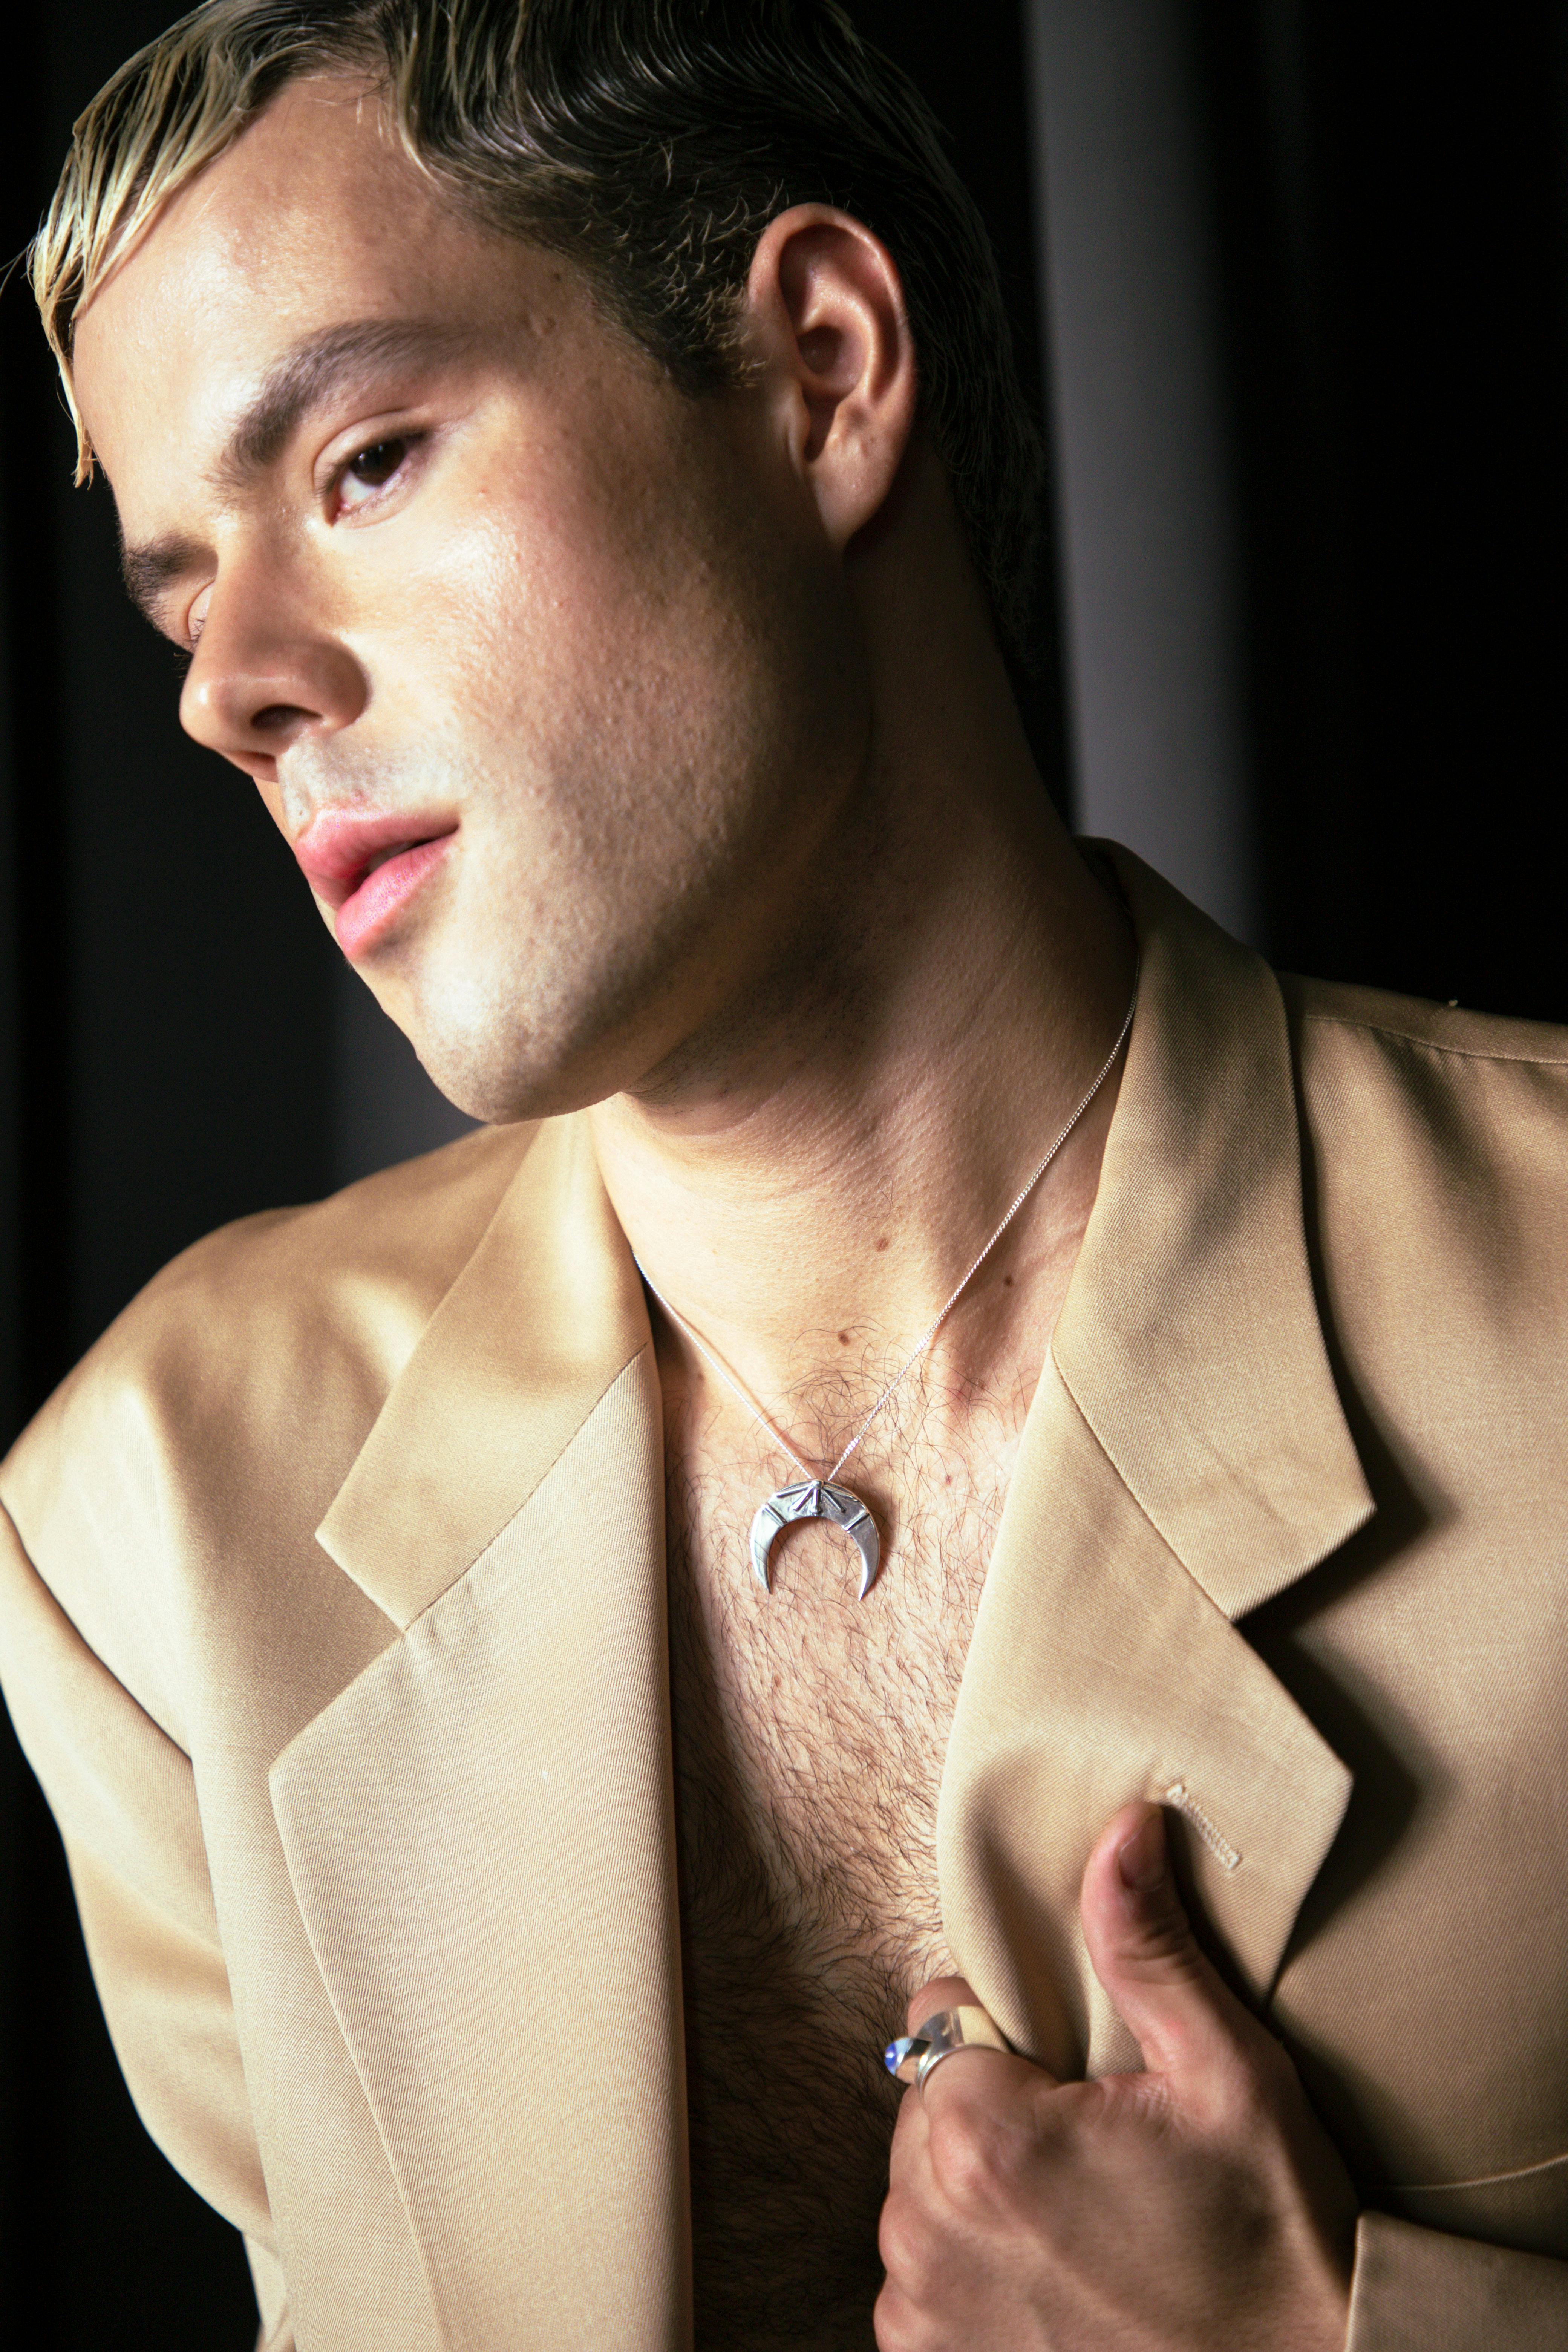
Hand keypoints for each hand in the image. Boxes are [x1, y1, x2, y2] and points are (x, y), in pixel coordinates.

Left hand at [875, 1802, 1357, 2349]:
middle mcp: (924, 2225)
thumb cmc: (1270, 2237)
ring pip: (923, 2186)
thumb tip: (1124, 1826)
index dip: (1008, 2027)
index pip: (939, 2013)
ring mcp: (921, 2306)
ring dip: (981, 2190)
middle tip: (1092, 2145)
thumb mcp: (1226, 2073)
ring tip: (1083, 2216)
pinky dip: (975, 2267)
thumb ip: (1148, 1947)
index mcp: (981, 2136)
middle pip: (929, 2100)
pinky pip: (923, 2273)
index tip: (1073, 2069)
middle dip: (996, 2106)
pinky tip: (1056, 2277)